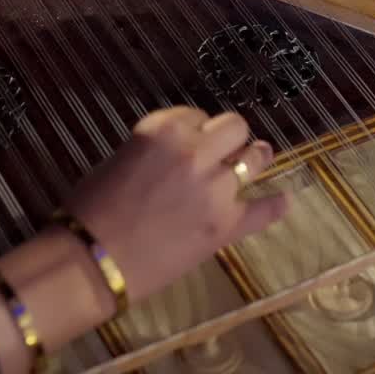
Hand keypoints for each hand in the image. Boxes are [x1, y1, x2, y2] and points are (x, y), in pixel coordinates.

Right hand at [0, 107, 287, 373]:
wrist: (91, 260)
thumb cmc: (91, 208)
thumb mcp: (122, 159)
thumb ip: (158, 150)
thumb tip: (183, 154)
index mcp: (164, 129)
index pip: (196, 114)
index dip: (196, 129)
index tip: (191, 140)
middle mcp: (195, 151)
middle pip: (234, 127)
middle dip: (228, 137)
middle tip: (222, 150)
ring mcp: (216, 187)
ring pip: (255, 158)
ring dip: (253, 159)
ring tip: (254, 161)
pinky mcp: (226, 225)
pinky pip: (263, 210)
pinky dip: (274, 206)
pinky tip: (283, 201)